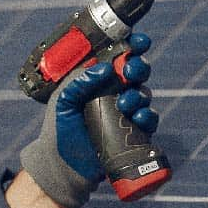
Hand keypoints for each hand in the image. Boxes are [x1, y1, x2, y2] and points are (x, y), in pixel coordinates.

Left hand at [20, 32, 157, 207]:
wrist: (64, 166)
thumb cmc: (59, 129)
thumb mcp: (62, 102)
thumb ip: (77, 82)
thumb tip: (103, 68)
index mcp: (93, 79)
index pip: (115, 56)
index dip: (130, 46)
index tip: (139, 41)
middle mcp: (110, 91)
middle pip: (134, 71)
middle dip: (138, 67)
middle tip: (130, 72)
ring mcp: (123, 110)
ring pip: (143, 93)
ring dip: (140, 94)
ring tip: (126, 103)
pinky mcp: (132, 130)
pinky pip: (148, 118)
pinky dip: (148, 115)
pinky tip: (139, 117)